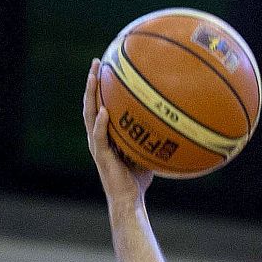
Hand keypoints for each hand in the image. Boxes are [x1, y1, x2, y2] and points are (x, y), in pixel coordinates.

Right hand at [83, 59, 152, 204]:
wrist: (128, 200)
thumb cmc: (138, 179)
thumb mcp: (146, 152)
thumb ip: (151, 137)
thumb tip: (172, 124)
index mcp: (106, 133)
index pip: (100, 104)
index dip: (102, 86)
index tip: (107, 66)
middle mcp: (97, 136)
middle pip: (91, 103)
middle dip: (93, 82)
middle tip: (97, 62)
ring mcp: (97, 145)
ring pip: (90, 114)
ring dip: (91, 95)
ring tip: (94, 77)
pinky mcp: (101, 156)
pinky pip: (99, 136)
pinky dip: (101, 123)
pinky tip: (104, 111)